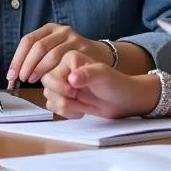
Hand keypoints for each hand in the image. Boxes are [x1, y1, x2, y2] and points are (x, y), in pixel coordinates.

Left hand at [8, 24, 111, 86]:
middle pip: (38, 46)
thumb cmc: (69, 58)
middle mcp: (61, 30)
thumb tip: (13, 73)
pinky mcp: (84, 47)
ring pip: (52, 54)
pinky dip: (56, 72)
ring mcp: (73, 38)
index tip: (12, 75)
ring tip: (32, 81)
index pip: (28, 40)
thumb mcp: (52, 51)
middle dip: (26, 64)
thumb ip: (35, 58)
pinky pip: (66, 61)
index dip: (18, 58)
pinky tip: (51, 81)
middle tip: (22, 79)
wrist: (99, 57)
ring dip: (39, 69)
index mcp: (49, 29)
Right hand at [42, 51, 159, 118]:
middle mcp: (63, 69)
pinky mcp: (65, 96)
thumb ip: (88, 74)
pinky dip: (66, 112)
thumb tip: (71, 78)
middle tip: (78, 97)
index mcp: (69, 58)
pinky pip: (53, 105)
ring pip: (49, 97)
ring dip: (66, 106)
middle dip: (62, 98)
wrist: (124, 100)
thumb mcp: (104, 77)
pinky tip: (80, 110)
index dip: (60, 87)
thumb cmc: (117, 85)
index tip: (75, 91)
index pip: (49, 74)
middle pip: (46, 86)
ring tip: (83, 105)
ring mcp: (64, 83)